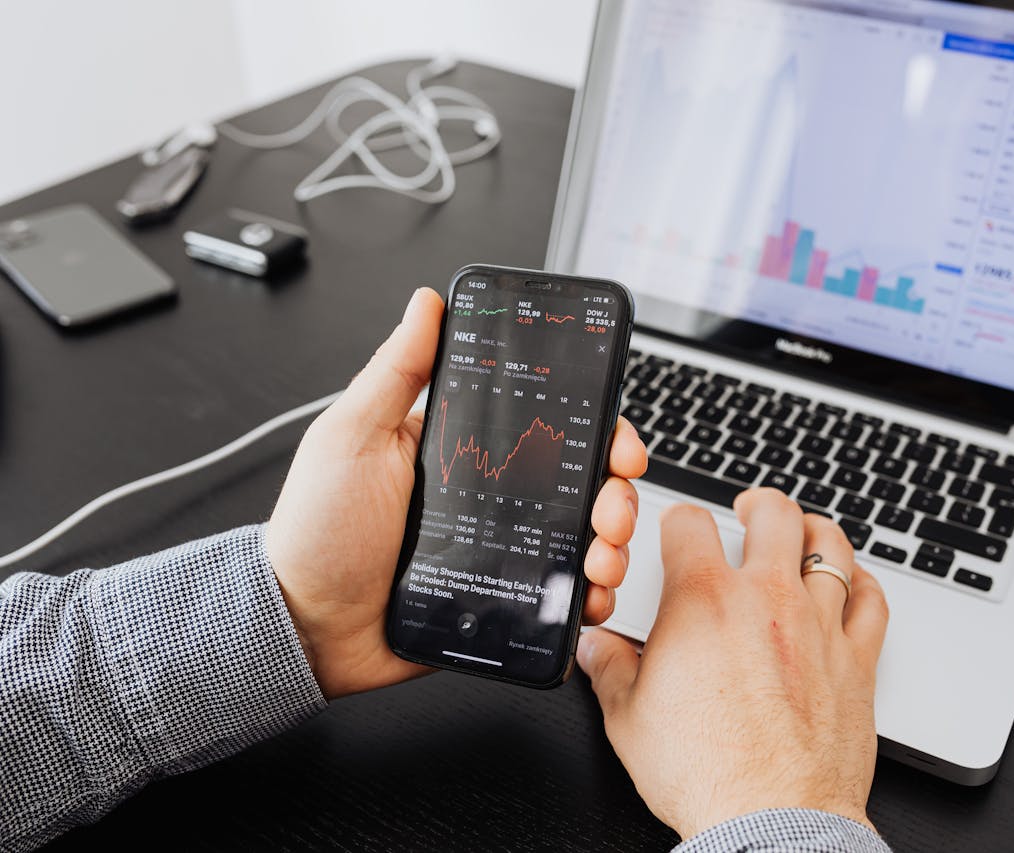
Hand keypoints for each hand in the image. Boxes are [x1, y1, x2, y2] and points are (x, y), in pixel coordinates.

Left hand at [265, 288, 647, 698]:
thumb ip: (396, 370)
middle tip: (610, 503)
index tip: (614, 433)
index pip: (545, 423)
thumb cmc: (319, 531)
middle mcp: (492, 496)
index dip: (592, 424)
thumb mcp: (353, 436)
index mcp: (464, 449)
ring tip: (601, 553)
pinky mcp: (505, 598)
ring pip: (584, 536)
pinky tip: (591, 592)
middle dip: (615, 489)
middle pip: (580, 480)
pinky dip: (591, 593)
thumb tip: (428, 303)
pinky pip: (563, 594)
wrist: (306, 628)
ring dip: (613, 541)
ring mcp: (502, 549)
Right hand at [575, 488, 887, 838]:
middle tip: (750, 510)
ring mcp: (817, 625)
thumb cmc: (703, 772)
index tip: (679, 529)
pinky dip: (864, 583)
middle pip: (773, 513)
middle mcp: (765, 599)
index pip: (689, 522)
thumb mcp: (628, 718)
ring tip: (804, 531)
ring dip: (814, 530)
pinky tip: (855, 583)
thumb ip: (611, 669)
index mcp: (702, 601)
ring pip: (829, 546)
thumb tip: (597, 649)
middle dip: (758, 504)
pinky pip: (872, 601)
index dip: (679, 518)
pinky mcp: (856, 659)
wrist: (770, 819)